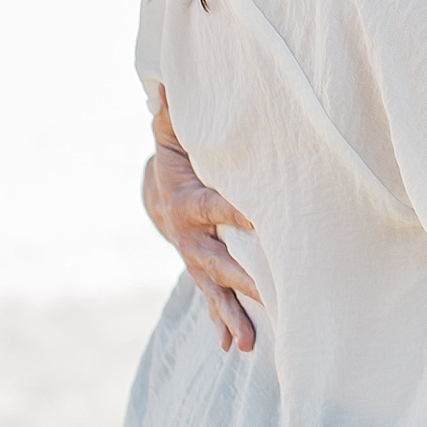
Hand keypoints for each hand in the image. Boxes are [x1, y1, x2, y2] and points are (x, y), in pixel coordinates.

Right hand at [143, 91, 260, 352]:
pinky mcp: (205, 274)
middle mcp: (189, 237)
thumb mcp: (173, 130)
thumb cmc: (180, 151)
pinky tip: (238, 346)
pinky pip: (214, 301)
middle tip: (268, 292)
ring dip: (233, 314)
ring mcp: (196, 260)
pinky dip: (224, 323)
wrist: (158, 191)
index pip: (215, 206)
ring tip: (250, 342)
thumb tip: (169, 80)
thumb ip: (174, 111)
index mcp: (187, 199)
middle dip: (242, 277)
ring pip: (216, 290)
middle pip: (218, 259)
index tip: (260, 221)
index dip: (234, 212)